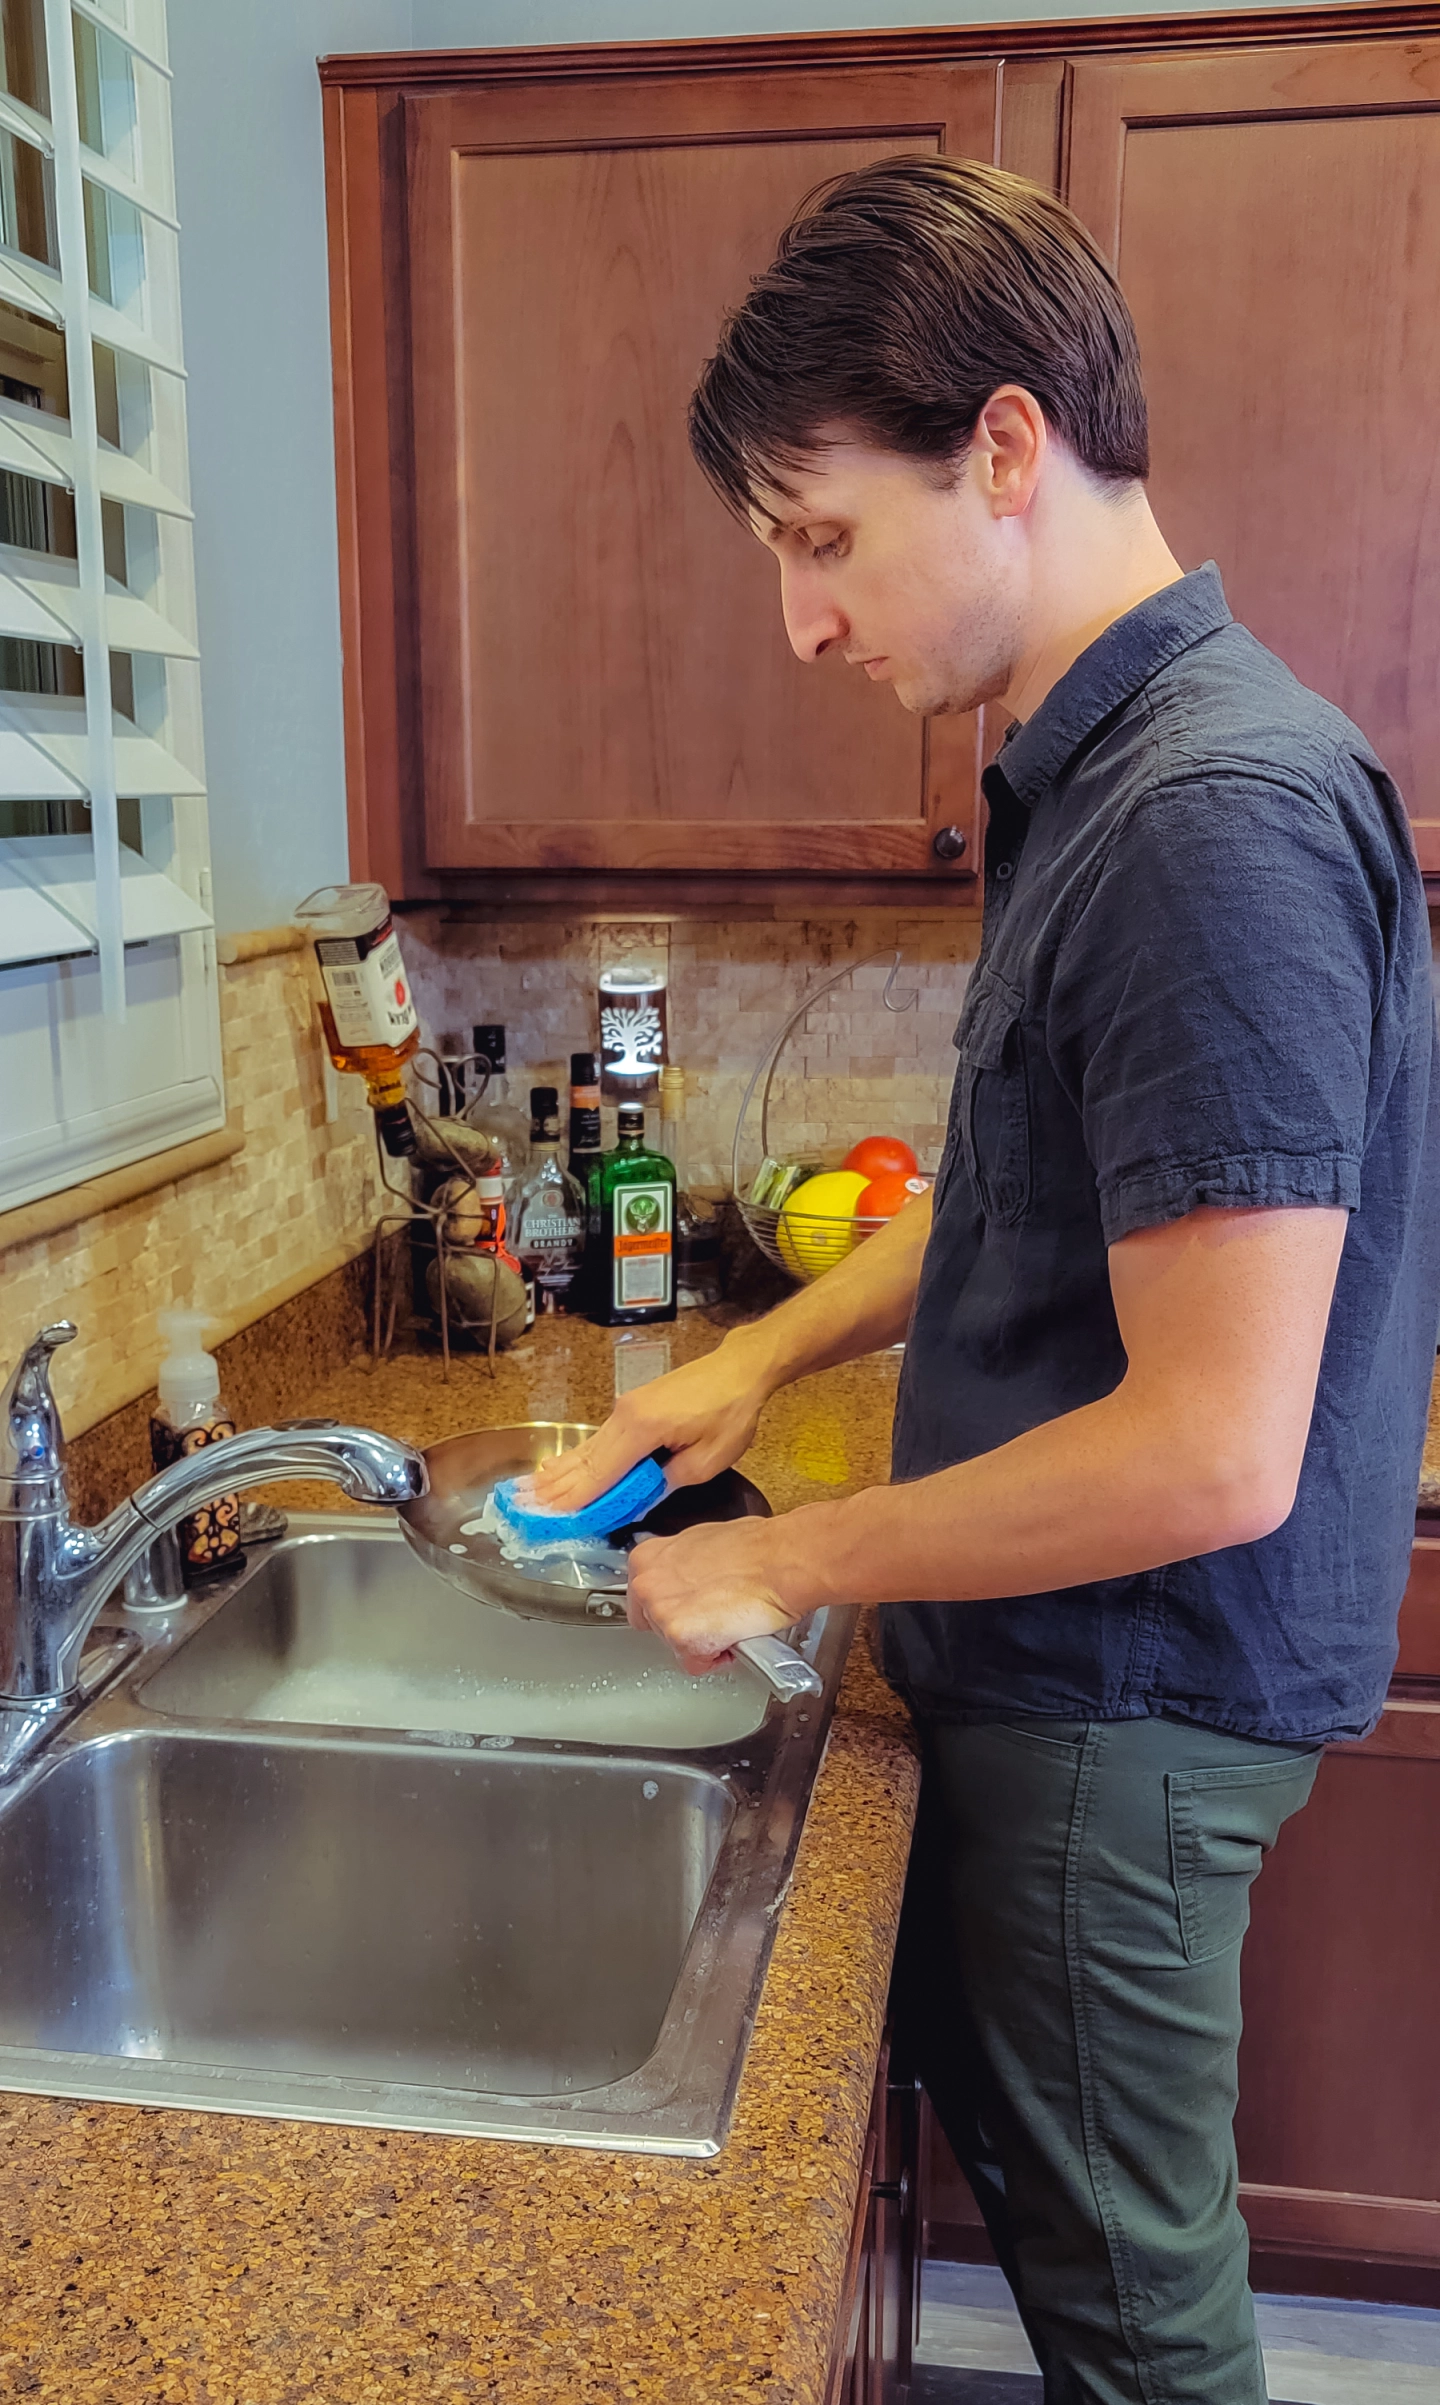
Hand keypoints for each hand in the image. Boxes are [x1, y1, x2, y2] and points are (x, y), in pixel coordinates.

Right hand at [532, 1331, 774, 1510]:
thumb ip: (669, 1481)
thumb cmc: (731, 1410)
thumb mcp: (709, 1458)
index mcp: (642, 1428)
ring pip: (588, 1449)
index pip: (600, 1473)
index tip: (547, 1519)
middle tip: (522, 1510)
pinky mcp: (632, 1407)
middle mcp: (625, 1415)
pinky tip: (559, 1468)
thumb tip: (640, 1499)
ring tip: (529, 1493)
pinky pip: (599, 1440)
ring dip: (559, 1473)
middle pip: (584, 1460)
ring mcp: (626, 1408)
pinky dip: (578, 1459)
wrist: (739, 1367)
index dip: (573, 1500)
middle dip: (554, 1488)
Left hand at [625, 1511, 831, 1675]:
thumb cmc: (757, 1549)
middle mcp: (647, 1583)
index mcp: (648, 1557)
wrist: (782, 1561)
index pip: (644, 1599)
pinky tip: (733, 1635)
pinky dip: (716, 1657)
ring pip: (675, 1646)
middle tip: (715, 1616)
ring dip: (702, 1642)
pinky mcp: (681, 1637)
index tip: (691, 1609)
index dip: (675, 1608)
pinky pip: (695, 1664)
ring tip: (730, 1622)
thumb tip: (688, 1580)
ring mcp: (662, 1612)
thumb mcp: (704, 1545)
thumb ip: (683, 1567)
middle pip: (656, 1625)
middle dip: (685, 1627)